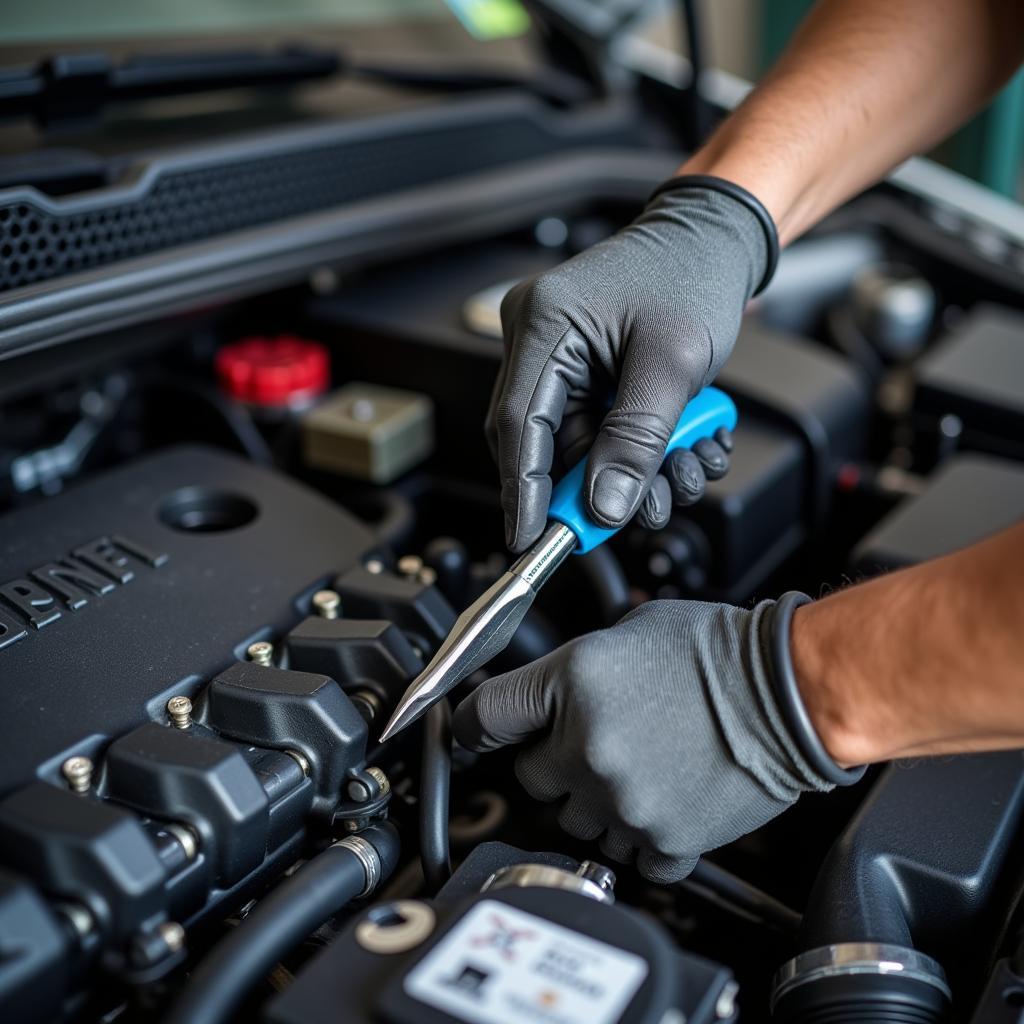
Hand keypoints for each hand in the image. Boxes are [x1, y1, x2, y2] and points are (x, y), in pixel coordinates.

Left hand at [452, 599, 834, 881]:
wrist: (791, 693)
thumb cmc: (721, 651)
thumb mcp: (632, 628)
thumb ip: (578, 666)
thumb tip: (551, 693)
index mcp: (574, 682)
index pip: (485, 715)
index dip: (473, 725)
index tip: (474, 733)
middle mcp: (589, 745)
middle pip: (529, 776)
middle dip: (553, 760)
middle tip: (596, 739)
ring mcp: (624, 798)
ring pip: (575, 820)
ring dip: (596, 800)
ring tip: (640, 766)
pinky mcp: (663, 837)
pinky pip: (627, 853)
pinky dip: (639, 835)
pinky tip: (663, 798)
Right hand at [487, 180, 771, 551]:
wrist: (717, 237)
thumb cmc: (694, 273)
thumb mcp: (673, 363)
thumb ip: (637, 440)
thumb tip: (605, 505)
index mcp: (545, 324)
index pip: (519, 424)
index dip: (523, 490)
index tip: (532, 538)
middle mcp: (540, 338)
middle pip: (546, 441)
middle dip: (595, 486)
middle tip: (637, 512)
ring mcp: (561, 354)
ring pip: (579, 442)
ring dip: (631, 470)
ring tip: (680, 473)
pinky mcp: (585, 367)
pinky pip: (599, 426)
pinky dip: (639, 448)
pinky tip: (681, 448)